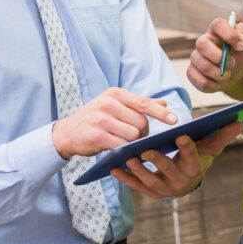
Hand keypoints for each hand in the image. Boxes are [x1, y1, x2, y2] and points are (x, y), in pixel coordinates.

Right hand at [52, 88, 178, 159]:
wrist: (67, 133)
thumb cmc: (96, 118)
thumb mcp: (115, 105)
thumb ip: (139, 105)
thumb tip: (164, 104)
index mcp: (115, 94)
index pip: (144, 103)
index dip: (160, 113)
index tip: (175, 120)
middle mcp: (108, 104)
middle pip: (141, 122)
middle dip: (143, 132)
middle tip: (135, 136)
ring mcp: (101, 120)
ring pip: (133, 135)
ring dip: (133, 142)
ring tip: (123, 141)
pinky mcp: (97, 137)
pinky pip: (121, 145)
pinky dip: (124, 149)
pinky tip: (118, 148)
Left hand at [110, 120, 242, 197]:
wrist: (188, 178)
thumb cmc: (198, 157)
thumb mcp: (210, 147)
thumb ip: (222, 135)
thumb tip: (240, 122)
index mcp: (195, 168)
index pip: (192, 157)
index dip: (187, 147)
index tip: (181, 135)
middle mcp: (181, 182)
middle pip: (169, 171)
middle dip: (157, 161)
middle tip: (145, 149)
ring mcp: (165, 189)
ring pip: (151, 181)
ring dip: (139, 171)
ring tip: (128, 158)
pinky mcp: (152, 192)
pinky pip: (137, 186)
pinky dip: (125, 178)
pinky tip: (114, 168)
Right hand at [187, 13, 242, 92]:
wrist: (239, 71)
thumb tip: (240, 40)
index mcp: (217, 30)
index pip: (217, 24)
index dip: (229, 35)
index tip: (241, 46)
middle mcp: (203, 41)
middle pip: (202, 45)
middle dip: (220, 58)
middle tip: (232, 63)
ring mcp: (196, 57)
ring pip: (203, 66)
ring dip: (220, 74)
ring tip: (228, 74)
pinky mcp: (193, 72)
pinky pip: (199, 81)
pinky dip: (213, 85)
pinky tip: (219, 82)